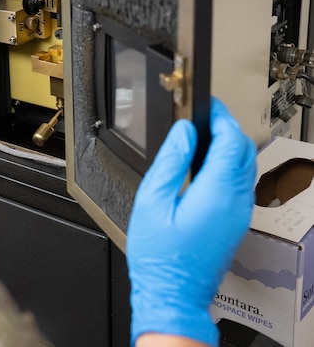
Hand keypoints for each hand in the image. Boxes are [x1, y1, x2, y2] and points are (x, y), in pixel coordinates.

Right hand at [127, 98, 256, 345]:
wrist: (173, 293)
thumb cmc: (160, 255)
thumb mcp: (152, 200)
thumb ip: (170, 161)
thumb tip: (183, 133)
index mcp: (216, 192)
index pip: (232, 141)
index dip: (222, 118)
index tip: (209, 106)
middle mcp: (235, 202)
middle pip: (244, 151)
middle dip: (228, 128)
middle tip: (206, 116)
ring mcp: (239, 213)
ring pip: (246, 167)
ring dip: (231, 145)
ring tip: (205, 135)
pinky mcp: (235, 222)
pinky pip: (240, 183)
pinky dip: (229, 164)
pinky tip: (208, 164)